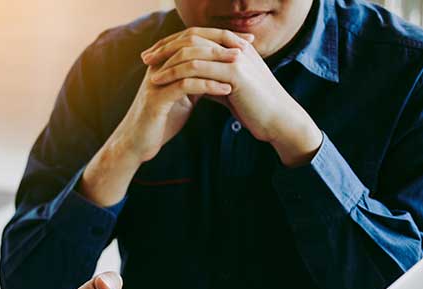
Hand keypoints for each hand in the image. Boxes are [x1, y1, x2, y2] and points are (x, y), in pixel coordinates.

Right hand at [79, 29, 246, 206]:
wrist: (137, 145)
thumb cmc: (160, 122)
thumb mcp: (182, 97)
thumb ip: (195, 82)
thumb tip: (217, 72)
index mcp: (165, 63)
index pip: (194, 40)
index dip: (220, 37)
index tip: (245, 42)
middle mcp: (158, 67)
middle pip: (192, 44)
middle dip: (221, 44)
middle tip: (246, 47)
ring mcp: (156, 82)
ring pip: (190, 62)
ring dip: (218, 62)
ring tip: (241, 65)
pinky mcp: (156, 99)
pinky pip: (186, 85)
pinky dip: (208, 85)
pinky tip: (227, 89)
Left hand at [143, 27, 322, 165]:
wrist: (277, 119)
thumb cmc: (253, 107)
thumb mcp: (228, 87)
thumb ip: (212, 78)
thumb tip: (191, 80)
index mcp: (235, 47)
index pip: (199, 36)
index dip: (174, 42)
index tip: (154, 53)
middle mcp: (235, 46)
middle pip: (193, 37)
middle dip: (166, 46)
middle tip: (145, 57)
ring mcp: (235, 56)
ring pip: (192, 50)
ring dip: (167, 59)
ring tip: (148, 69)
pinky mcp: (234, 71)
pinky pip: (197, 67)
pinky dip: (175, 73)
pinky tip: (160, 81)